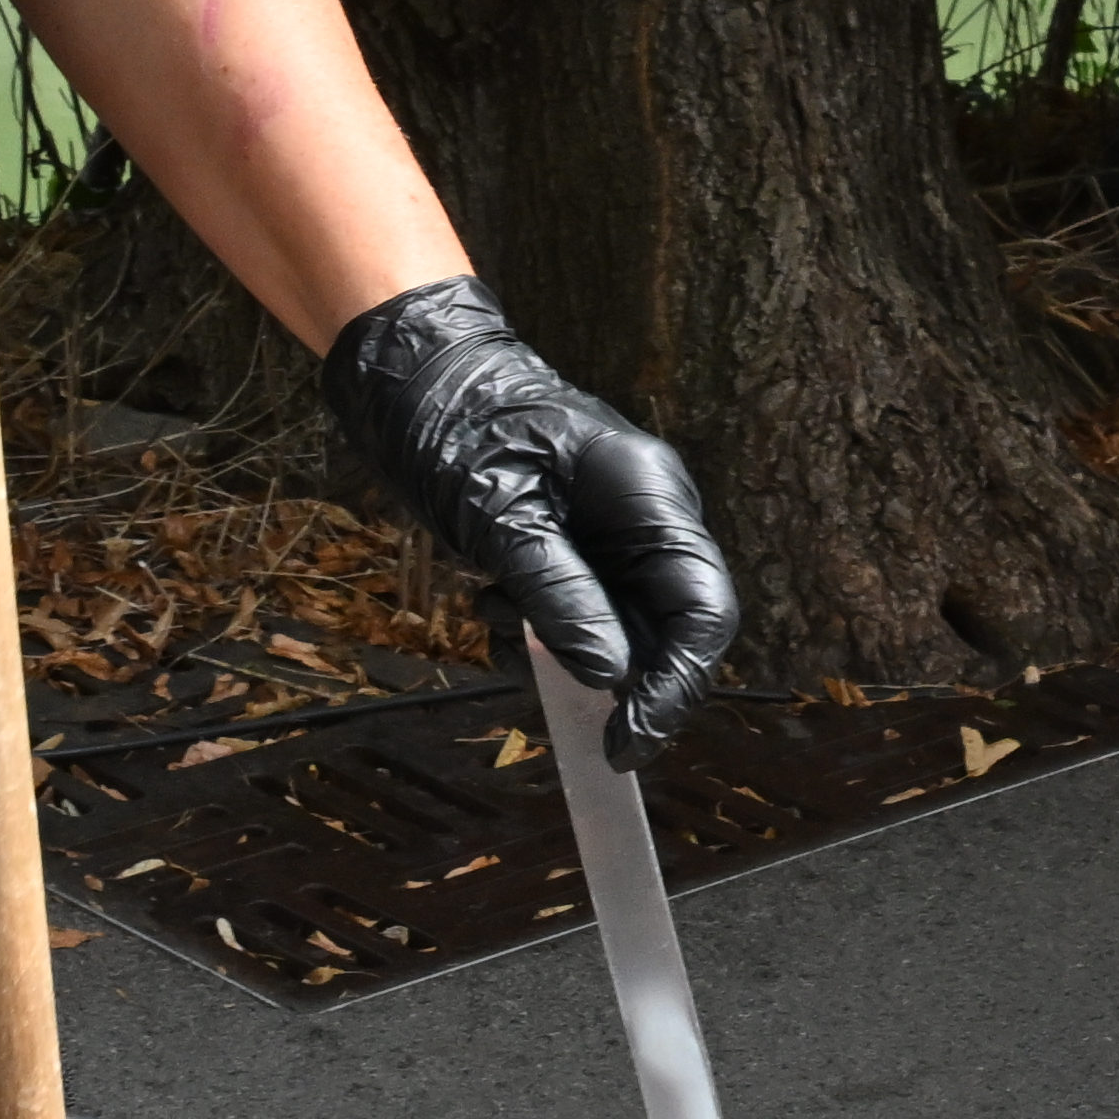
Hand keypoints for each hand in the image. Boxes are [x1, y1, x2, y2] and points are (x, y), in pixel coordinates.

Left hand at [327, 277, 741, 757]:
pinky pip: (578, 616)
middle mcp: (646, 519)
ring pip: (619, 630)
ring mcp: (612, 535)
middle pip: (669, 629)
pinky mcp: (574, 550)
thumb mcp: (499, 515)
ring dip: (561, 650)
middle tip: (572, 723)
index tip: (627, 741)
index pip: (702, 610)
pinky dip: (536, 632)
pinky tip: (488, 603)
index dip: (676, 687)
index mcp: (649, 496)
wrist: (416, 376)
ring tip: (497, 615)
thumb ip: (559, 595)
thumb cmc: (459, 423)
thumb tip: (608, 675)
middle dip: (618, 678)